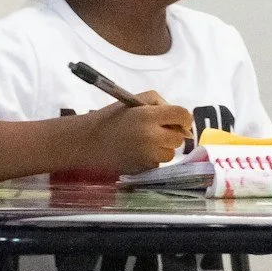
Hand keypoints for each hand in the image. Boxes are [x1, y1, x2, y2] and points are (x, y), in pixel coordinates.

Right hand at [71, 92, 194, 174]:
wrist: (88, 142)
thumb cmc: (111, 118)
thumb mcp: (135, 101)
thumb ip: (161, 105)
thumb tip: (183, 121)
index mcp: (149, 116)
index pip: (183, 116)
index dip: (183, 118)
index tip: (177, 120)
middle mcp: (152, 137)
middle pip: (179, 137)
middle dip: (171, 133)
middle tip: (155, 130)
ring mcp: (148, 156)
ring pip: (171, 153)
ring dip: (163, 147)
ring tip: (144, 142)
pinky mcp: (144, 169)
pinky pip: (159, 163)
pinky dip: (152, 158)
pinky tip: (137, 152)